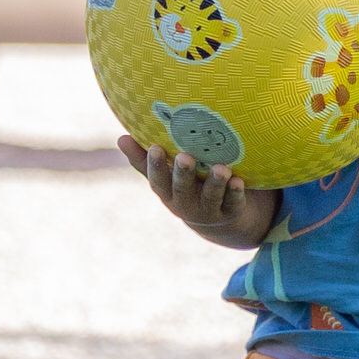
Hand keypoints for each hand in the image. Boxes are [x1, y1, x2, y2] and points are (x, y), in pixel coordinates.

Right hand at [118, 136, 279, 247]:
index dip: (155, 165)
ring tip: (221, 168)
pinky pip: (234, 202)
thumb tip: (120, 137)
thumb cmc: (187, 187)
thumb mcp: (165, 177)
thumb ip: (144, 159)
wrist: (219, 221)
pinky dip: (236, 192)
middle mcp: (186, 203)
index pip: (158, 179)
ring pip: (211, 197)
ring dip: (215, 183)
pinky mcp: (231, 211)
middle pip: (183, 188)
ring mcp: (209, 209)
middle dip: (183, 173)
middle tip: (185, 156)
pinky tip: (238, 180)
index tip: (155, 147)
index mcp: (168, 191)